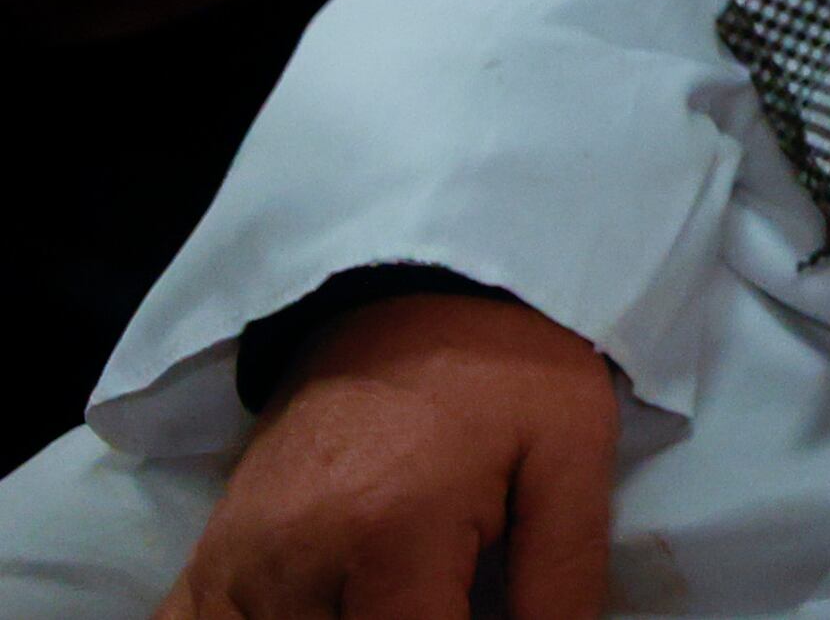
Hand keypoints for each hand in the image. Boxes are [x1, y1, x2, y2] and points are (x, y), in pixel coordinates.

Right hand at [158, 287, 616, 619]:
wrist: (409, 288)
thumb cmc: (503, 369)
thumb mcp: (572, 449)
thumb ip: (564, 571)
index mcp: (390, 533)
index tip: (482, 606)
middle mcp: (294, 558)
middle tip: (447, 580)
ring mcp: (238, 561)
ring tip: (395, 582)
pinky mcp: (210, 558)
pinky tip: (314, 602)